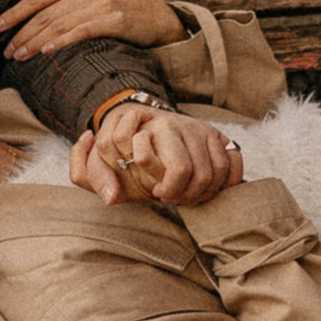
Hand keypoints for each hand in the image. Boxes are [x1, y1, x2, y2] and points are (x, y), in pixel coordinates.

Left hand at [0, 0, 184, 60]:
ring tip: (19, 57)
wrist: (153, 16)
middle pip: (45, 15)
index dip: (14, 13)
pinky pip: (83, 31)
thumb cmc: (116, 0)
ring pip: (59, 25)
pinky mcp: (114, 21)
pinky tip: (48, 51)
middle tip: (6, 52)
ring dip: (36, 42)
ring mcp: (100, 4)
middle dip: (22, 34)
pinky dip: (63, 41)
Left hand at [74, 108, 243, 210]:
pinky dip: (225, 182)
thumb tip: (111, 197)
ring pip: (212, 171)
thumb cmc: (120, 154)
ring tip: (186, 194)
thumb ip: (88, 175)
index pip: (162, 166)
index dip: (161, 188)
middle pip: (187, 170)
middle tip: (170, 196)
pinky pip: (232, 162)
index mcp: (143, 128)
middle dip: (180, 193)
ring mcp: (197, 128)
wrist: (140, 127)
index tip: (154, 192)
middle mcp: (173, 123)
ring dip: (201, 192)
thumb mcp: (97, 164)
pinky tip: (208, 187)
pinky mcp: (216, 134)